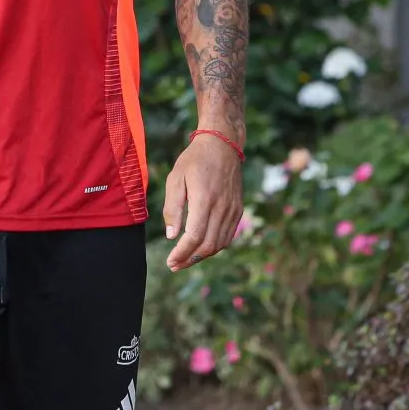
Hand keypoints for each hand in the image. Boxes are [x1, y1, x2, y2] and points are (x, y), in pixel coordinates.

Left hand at [163, 134, 242, 270]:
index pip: (195, 236)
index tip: (170, 262)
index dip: (182, 253)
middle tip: (174, 265)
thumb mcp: (176, 178)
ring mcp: (232, 209)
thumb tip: (172, 236)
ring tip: (185, 258)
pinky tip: (201, 246)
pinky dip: (214, 246)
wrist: (222, 144)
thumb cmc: (194, 159)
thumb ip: (172, 207)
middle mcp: (222, 207)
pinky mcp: (238, 209)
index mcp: (205, 199)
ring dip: (202, 255)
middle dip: (190, 259)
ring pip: (219, 244)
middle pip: (208, 245)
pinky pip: (228, 236)